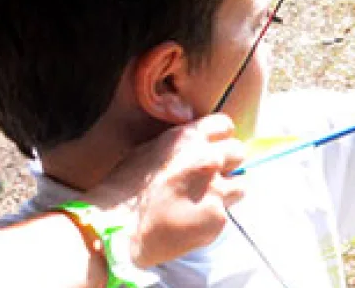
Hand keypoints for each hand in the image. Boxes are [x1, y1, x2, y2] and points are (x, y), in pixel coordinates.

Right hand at [84, 114, 247, 266]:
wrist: (114, 228)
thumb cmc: (123, 190)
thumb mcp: (148, 150)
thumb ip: (180, 145)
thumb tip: (200, 144)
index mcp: (188, 139)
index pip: (225, 126)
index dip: (219, 140)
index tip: (212, 150)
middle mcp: (206, 160)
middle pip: (238, 153)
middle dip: (227, 165)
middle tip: (207, 180)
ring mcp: (215, 189)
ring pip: (240, 185)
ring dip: (226, 192)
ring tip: (200, 203)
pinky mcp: (217, 218)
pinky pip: (226, 214)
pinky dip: (212, 218)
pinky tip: (190, 222)